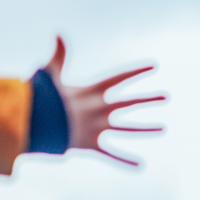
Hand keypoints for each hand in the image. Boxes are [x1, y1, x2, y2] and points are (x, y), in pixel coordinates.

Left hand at [43, 36, 164, 165]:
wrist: (34, 125)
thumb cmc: (42, 99)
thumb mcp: (51, 74)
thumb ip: (58, 56)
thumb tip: (57, 33)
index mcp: (93, 91)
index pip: (119, 78)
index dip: (136, 71)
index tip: (153, 65)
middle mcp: (98, 109)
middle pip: (129, 103)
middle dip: (148, 100)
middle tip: (166, 96)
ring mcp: (96, 127)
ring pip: (126, 129)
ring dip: (145, 129)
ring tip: (162, 128)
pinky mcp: (89, 144)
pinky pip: (110, 154)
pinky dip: (124, 161)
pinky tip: (139, 166)